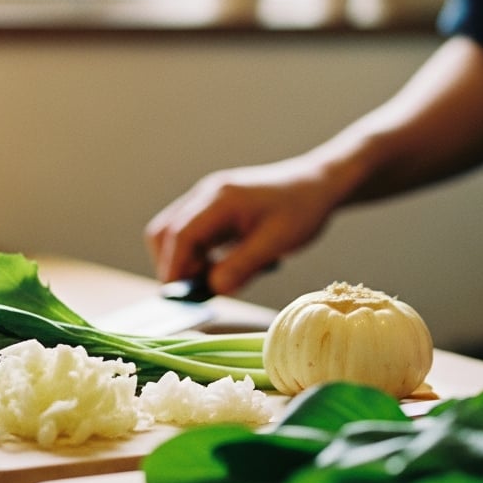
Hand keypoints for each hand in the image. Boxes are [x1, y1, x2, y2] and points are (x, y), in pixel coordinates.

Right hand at [145, 157, 344, 294]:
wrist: (317, 184)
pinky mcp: (213, 209)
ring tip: (217, 279)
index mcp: (220, 200)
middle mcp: (206, 195)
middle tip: (199, 292)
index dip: (175, 268)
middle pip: (165, 232)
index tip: (180, 297)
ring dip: (186, 261)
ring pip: (174, 233)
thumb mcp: (277, 242)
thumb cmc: (302, 210)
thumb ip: (244, 265)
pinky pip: (191, 234)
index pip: (181, 235)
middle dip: (174, 266)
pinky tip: (226, 265)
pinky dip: (199, 255)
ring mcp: (207, 200)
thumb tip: (214, 289)